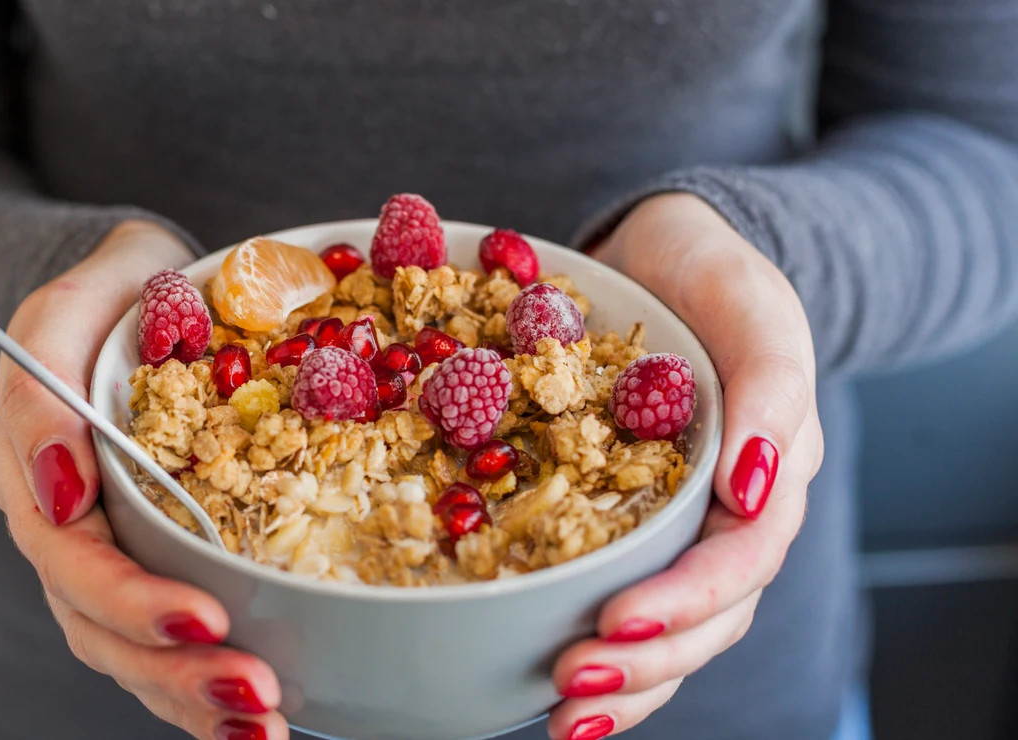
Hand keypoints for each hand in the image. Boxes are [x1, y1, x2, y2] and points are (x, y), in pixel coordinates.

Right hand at [0, 220, 286, 739]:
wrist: (138, 296)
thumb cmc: (112, 295)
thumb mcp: (69, 307)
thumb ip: (43, 388)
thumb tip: (62, 490)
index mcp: (36, 472)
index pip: (71, 558)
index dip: (132, 598)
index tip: (205, 615)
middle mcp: (64, 528)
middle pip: (100, 626)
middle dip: (176, 669)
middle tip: (254, 691)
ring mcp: (105, 552)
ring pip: (130, 652)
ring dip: (193, 697)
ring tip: (263, 725)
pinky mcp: (151, 561)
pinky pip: (165, 641)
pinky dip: (203, 686)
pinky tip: (259, 718)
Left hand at [547, 194, 824, 738]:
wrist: (657, 257)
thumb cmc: (710, 277)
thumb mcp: (752, 303)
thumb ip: (772, 382)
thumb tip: (754, 487)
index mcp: (769, 472)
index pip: (741, 559)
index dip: (686, 601)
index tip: (616, 621)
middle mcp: (728, 513)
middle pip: (707, 616)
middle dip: (646, 662)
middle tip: (573, 688)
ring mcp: (677, 524)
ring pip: (669, 627)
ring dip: (623, 683)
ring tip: (562, 717)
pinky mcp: (623, 521)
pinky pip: (617, 592)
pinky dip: (591, 644)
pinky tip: (541, 683)